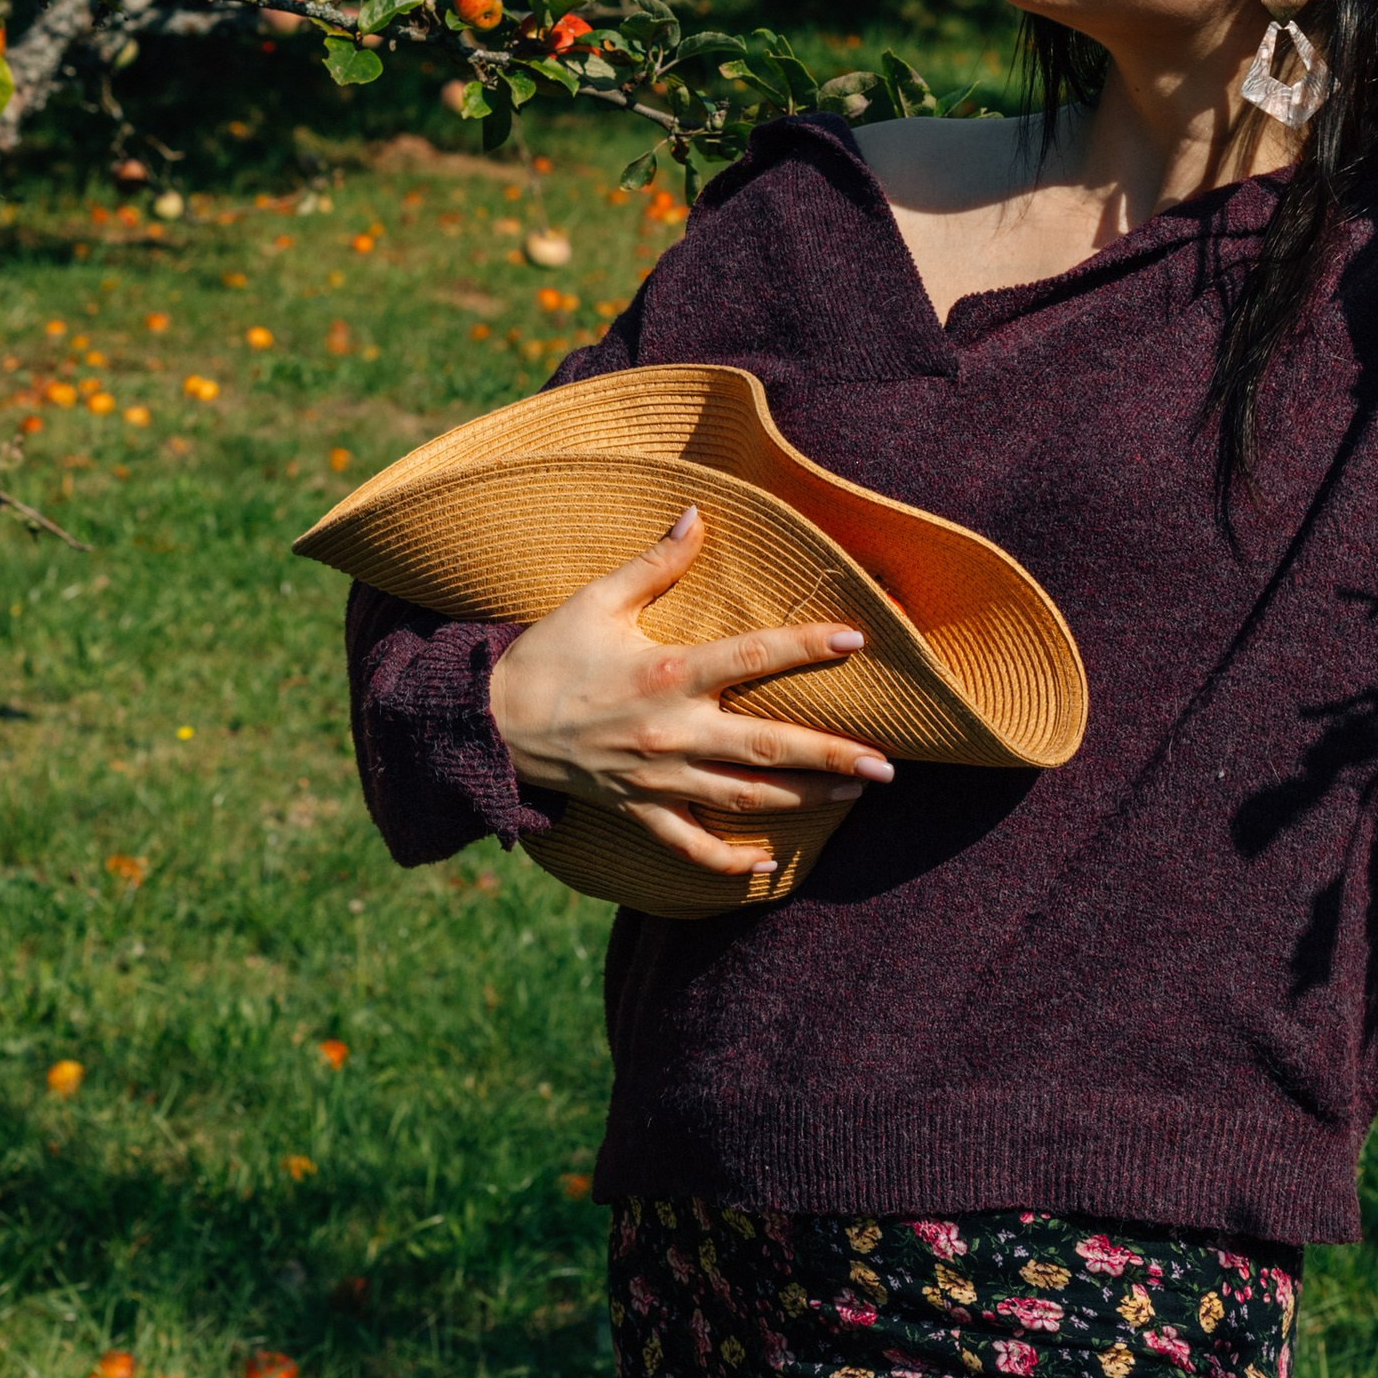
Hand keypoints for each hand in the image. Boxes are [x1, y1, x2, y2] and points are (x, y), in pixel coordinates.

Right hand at [486, 506, 893, 879]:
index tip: (855, 638)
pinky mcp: (638, 808)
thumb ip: (655, 563)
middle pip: (768, 748)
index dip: (806, 646)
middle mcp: (672, 732)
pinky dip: (728, 861)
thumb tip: (697, 513)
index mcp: (667, 674)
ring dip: (805, 800)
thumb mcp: (597, 600)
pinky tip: (765, 864)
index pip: (752, 657)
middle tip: (887, 765)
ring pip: (745, 798)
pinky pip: (689, 845)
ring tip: (855, 798)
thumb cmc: (547, 655)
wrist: (490, 723)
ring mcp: (658, 778)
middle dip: (833, 757)